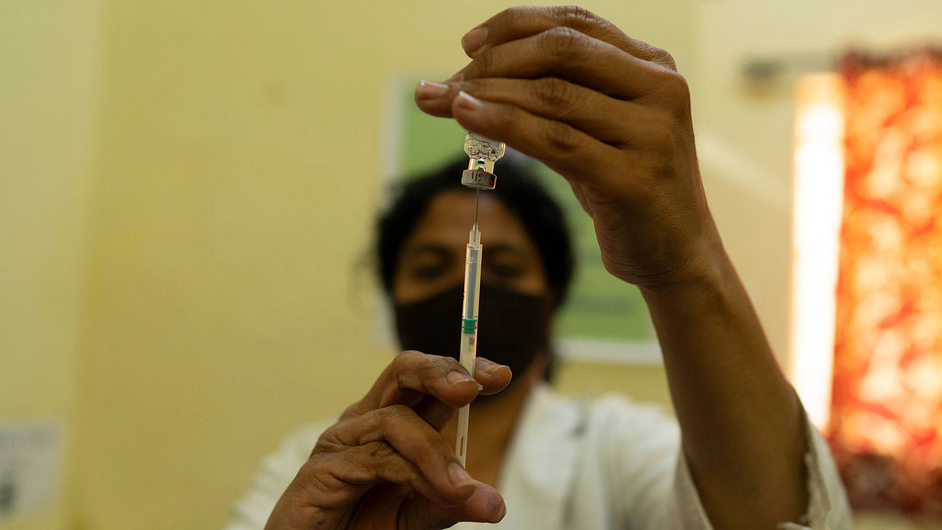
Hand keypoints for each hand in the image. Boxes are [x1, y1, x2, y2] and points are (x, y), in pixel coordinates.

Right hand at [264, 351, 510, 529]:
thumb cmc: (361, 527)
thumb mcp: (417, 515)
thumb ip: (450, 502)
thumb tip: (495, 504)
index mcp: (391, 422)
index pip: (426, 380)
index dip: (461, 369)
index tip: (501, 374)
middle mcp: (365, 421)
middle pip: (403, 371)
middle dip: (440, 372)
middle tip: (470, 388)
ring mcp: (340, 442)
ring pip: (395, 421)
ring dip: (435, 453)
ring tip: (461, 489)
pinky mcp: (321, 470)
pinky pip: (374, 459)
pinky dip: (411, 473)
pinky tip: (435, 491)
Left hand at [415, 6, 722, 290]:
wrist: (676, 254)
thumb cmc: (626, 186)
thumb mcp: (598, 131)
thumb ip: (557, 97)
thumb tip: (471, 80)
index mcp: (654, 67)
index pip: (575, 24)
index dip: (515, 26)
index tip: (469, 45)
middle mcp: (660, 90)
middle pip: (560, 50)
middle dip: (494, 60)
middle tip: (450, 81)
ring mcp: (650, 135)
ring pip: (551, 95)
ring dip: (485, 92)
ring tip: (441, 99)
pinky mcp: (631, 179)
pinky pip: (554, 142)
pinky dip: (503, 125)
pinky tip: (468, 117)